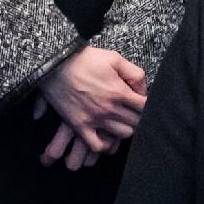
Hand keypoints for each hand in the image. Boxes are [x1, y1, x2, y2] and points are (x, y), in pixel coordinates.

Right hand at [38, 46, 147, 163]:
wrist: (55, 65)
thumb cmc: (86, 59)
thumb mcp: (114, 58)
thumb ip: (134, 73)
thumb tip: (143, 90)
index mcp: (120, 91)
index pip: (146, 107)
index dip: (147, 104)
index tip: (141, 101)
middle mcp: (110, 108)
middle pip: (137, 122)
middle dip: (138, 116)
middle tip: (132, 111)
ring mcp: (95, 119)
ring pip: (123, 134)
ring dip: (125, 128)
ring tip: (121, 120)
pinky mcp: (80, 126)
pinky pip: (98, 145)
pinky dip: (105, 144)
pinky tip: (106, 135)